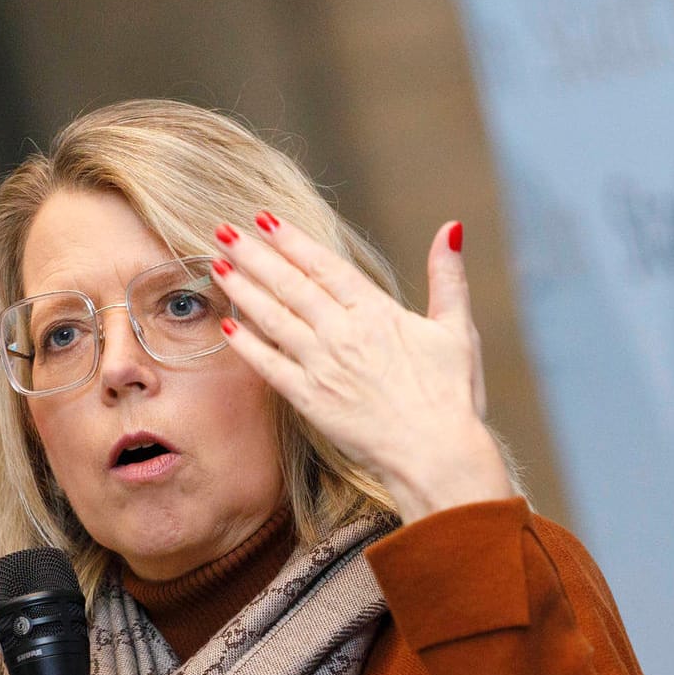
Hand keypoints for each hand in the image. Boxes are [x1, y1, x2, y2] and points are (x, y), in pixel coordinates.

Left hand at [210, 215, 512, 521]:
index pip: (324, 266)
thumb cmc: (452, 396)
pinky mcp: (310, 400)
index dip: (291, 240)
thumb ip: (448, 277)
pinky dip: (247, 345)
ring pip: (273, 319)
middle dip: (254, 255)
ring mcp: (323, 367)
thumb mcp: (456, 330)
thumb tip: (452, 228)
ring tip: (217, 266)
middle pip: (290, 285)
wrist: (436, 455)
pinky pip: (270, 367)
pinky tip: (228, 326)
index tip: (263, 219)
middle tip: (223, 231)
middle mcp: (343, 334)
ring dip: (243, 290)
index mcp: (377, 312)